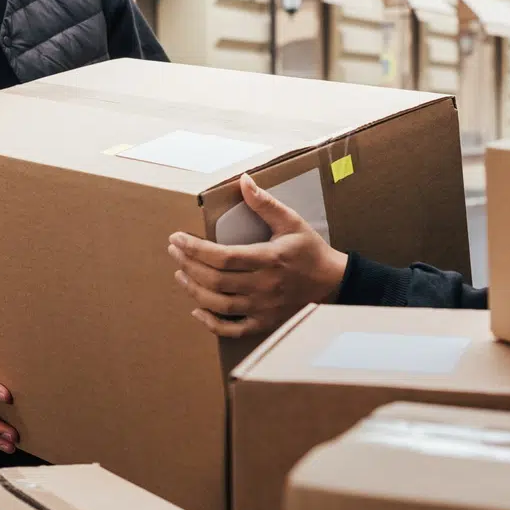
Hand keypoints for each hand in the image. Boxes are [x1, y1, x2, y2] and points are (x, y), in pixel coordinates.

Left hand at [169, 174, 348, 338]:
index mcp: (268, 260)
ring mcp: (263, 308)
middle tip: (175, 251)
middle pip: (215, 280)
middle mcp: (263, 286)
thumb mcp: (291, 222)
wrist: (334, 283)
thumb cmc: (310, 251)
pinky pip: (233, 330)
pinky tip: (198, 310)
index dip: (195, 248)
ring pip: (219, 304)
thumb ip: (265, 203)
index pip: (222, 256)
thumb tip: (244, 180)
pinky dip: (211, 323)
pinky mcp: (264, 323)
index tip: (177, 238)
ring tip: (180, 274)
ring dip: (194, 290)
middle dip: (188, 264)